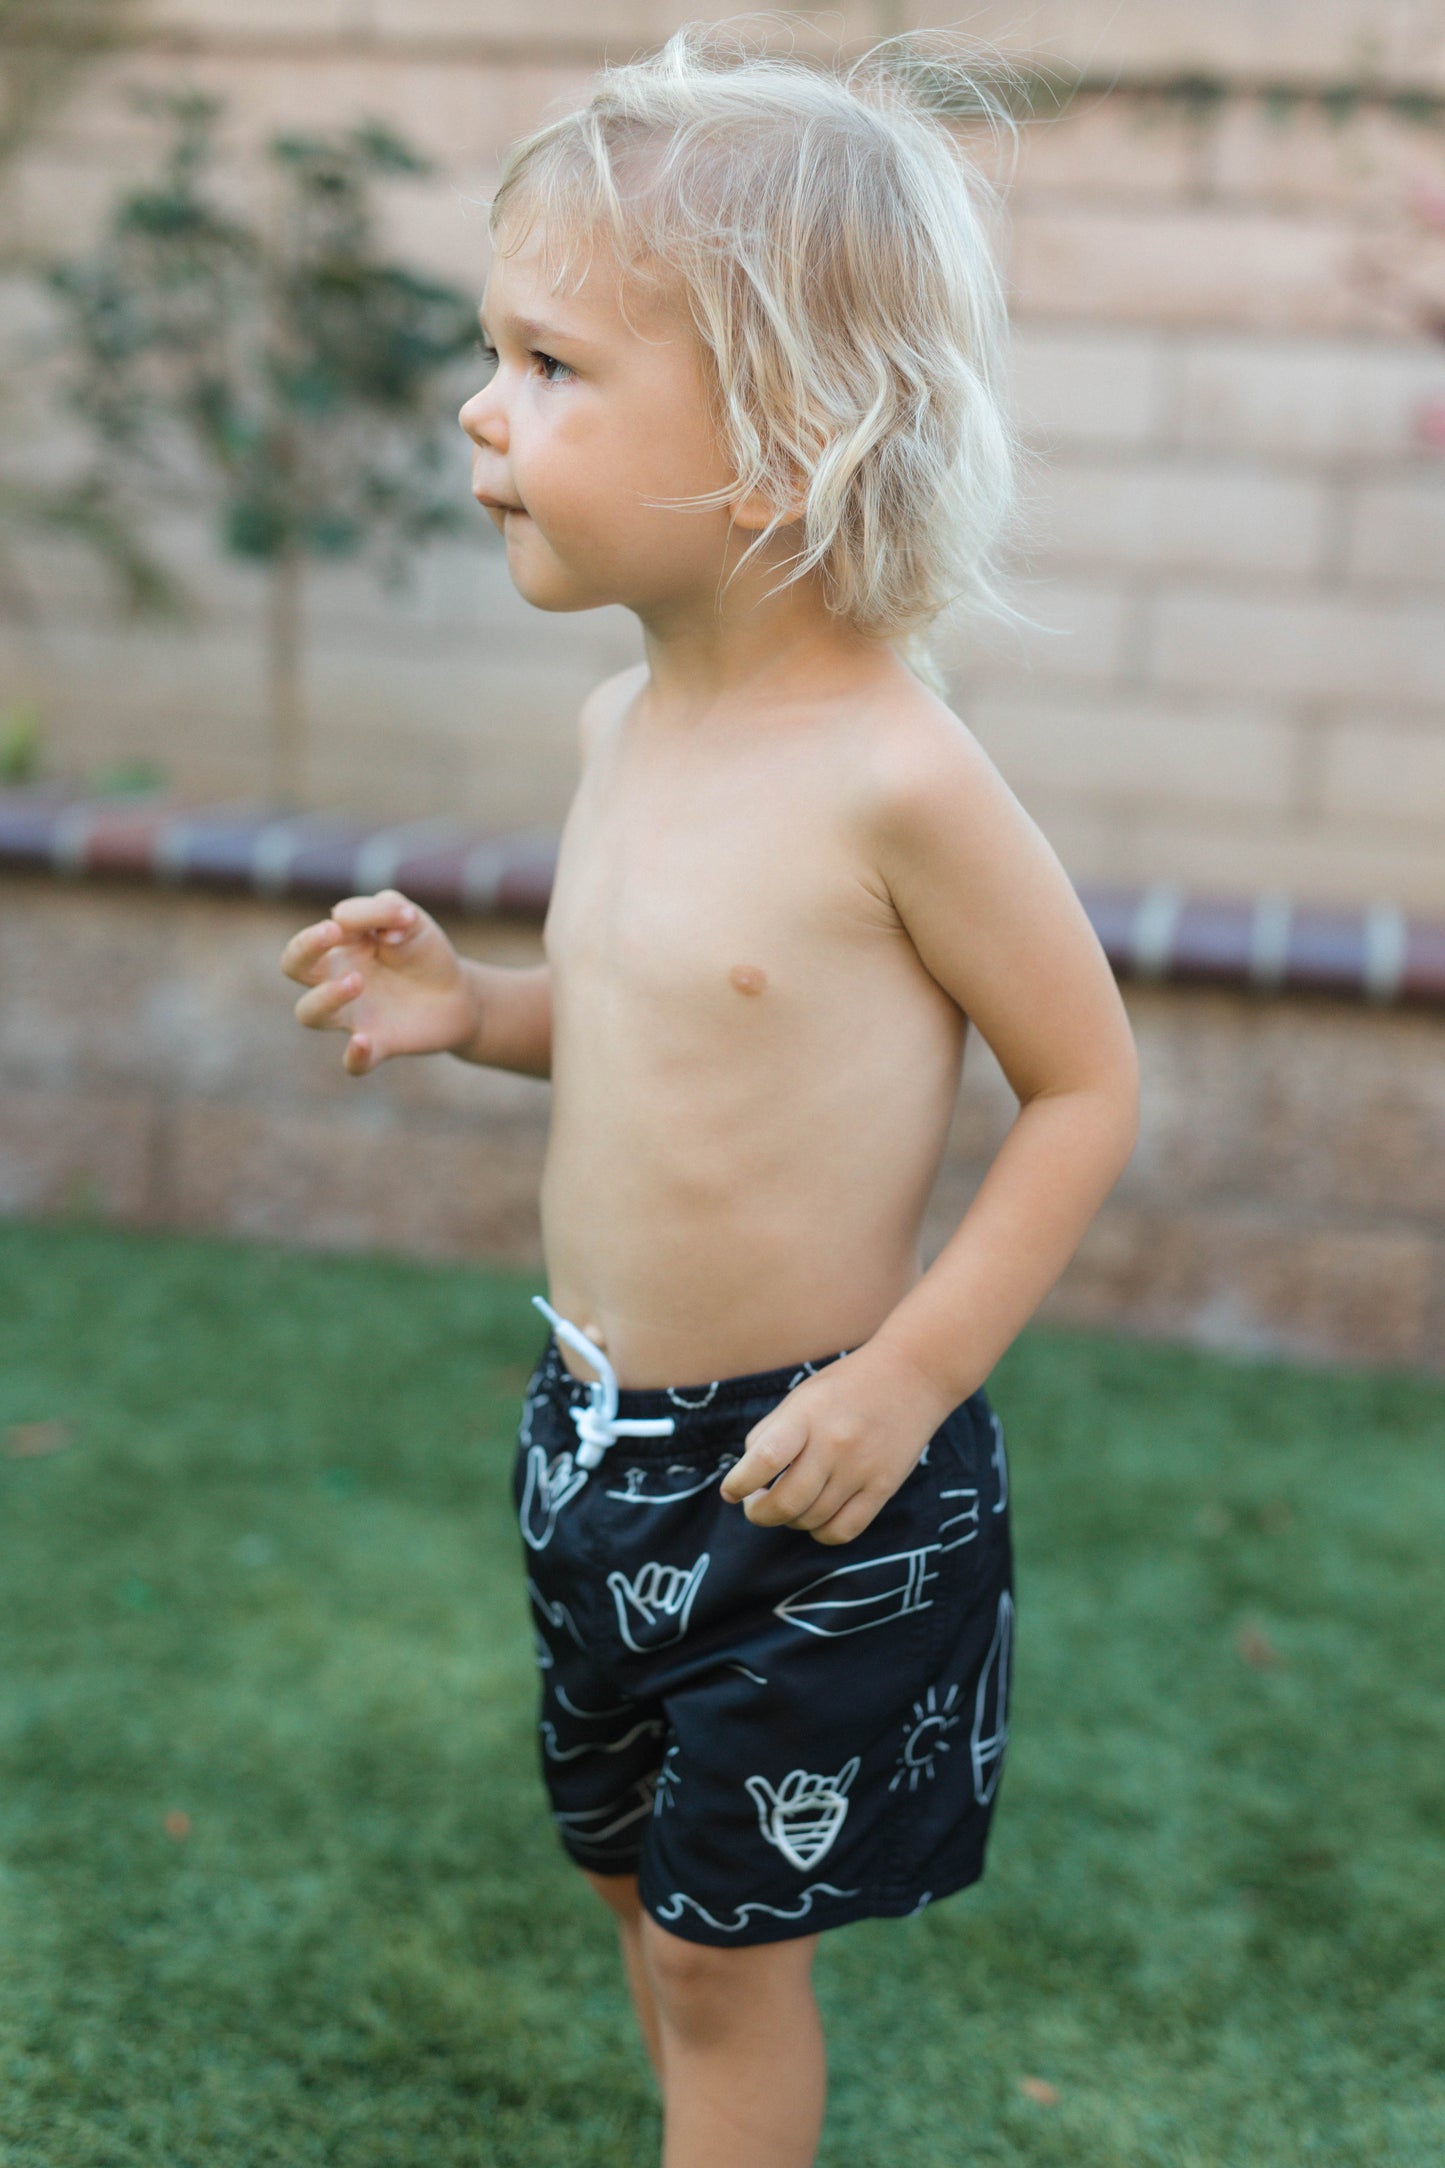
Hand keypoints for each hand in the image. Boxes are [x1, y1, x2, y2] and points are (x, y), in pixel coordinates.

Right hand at [279, 889, 476, 1075]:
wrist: (459, 992)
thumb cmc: (423, 951)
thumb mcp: (411, 919)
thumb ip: (386, 909)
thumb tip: (375, 924)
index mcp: (340, 947)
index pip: (312, 936)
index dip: (323, 929)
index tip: (345, 925)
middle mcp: (336, 980)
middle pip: (293, 966)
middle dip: (304, 949)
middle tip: (333, 935)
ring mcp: (354, 1015)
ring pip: (310, 1014)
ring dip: (326, 996)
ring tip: (358, 981)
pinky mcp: (379, 1044)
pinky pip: (353, 1063)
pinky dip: (354, 1056)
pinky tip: (362, 1041)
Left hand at [719, 1343, 951, 1545]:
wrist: (912, 1376)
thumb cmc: (845, 1387)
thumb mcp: (800, 1398)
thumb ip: (769, 1435)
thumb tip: (745, 1481)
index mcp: (806, 1415)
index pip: (763, 1460)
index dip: (739, 1484)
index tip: (731, 1491)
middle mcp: (834, 1444)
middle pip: (785, 1503)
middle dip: (759, 1513)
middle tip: (756, 1504)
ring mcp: (861, 1469)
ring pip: (811, 1520)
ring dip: (789, 1520)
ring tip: (788, 1502)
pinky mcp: (883, 1487)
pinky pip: (842, 1531)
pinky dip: (820, 1531)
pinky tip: (815, 1515)